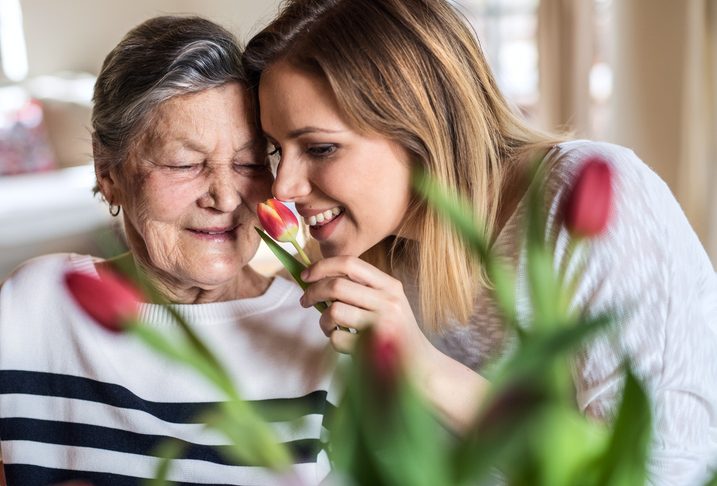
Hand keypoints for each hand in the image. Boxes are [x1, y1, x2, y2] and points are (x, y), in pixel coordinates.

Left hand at [300, 256, 490, 432]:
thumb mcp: (388, 303)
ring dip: (323, 321)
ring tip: (330, 327)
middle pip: (336, 286)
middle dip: (313, 293)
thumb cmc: (397, 335)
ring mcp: (382, 325)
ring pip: (334, 311)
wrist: (422, 369)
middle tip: (306, 301)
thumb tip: (316, 278)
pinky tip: (344, 343)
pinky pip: (336, 338)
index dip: (322, 266)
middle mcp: (389, 301)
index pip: (350, 263)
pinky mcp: (373, 349)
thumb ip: (361, 289)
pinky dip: (333, 341)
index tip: (306, 275)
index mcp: (390, 286)